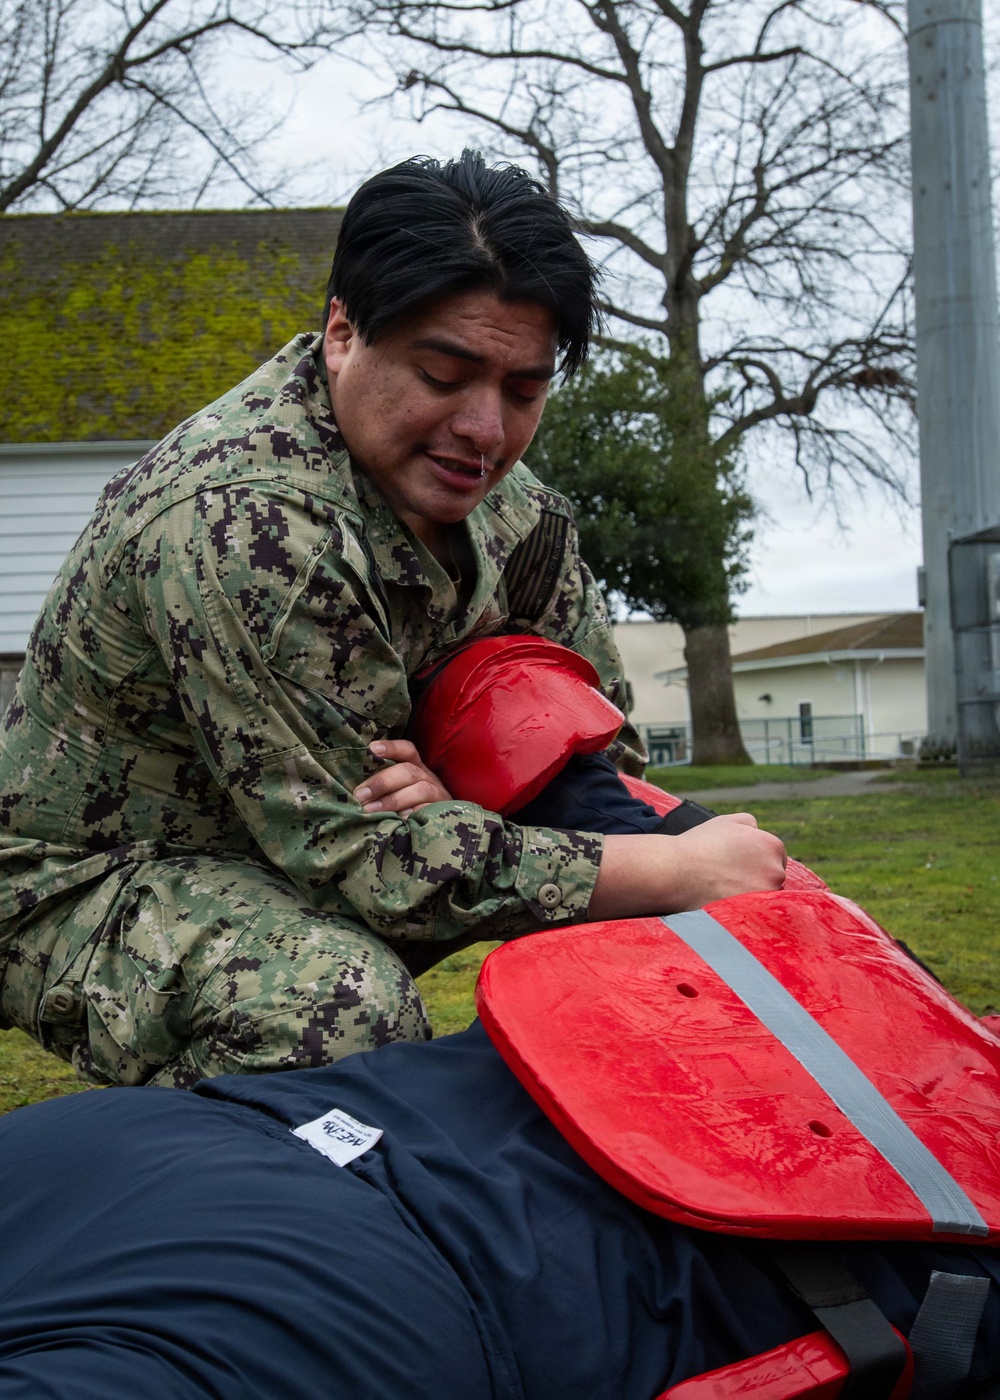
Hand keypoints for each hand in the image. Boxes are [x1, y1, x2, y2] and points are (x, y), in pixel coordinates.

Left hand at [353, 740, 451, 816]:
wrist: (445, 826)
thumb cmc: (411, 807)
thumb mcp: (399, 791)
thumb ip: (382, 787)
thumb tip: (356, 791)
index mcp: (416, 768)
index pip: (407, 750)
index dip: (391, 747)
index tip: (371, 749)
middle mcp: (428, 777)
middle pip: (408, 771)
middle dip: (382, 782)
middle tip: (360, 795)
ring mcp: (437, 794)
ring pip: (419, 790)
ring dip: (392, 800)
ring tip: (371, 810)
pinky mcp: (442, 811)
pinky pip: (427, 810)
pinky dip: (411, 814)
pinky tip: (396, 821)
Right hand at [667, 813, 786, 909]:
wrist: (677, 870)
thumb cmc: (699, 845)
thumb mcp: (725, 822)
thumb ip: (748, 823)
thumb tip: (758, 831)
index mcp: (773, 846)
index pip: (775, 859)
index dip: (755, 863)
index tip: (738, 867)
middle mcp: (776, 869)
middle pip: (773, 879)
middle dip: (756, 879)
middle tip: (730, 879)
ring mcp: (767, 893)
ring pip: (765, 897)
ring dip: (751, 895)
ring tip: (725, 890)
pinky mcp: (755, 912)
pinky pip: (756, 914)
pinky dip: (744, 910)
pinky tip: (726, 902)